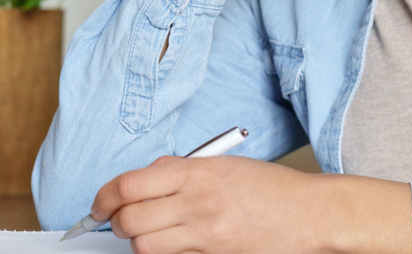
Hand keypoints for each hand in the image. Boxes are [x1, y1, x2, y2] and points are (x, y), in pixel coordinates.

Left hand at [90, 156, 411, 253]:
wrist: (311, 217)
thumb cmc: (273, 189)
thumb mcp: (224, 165)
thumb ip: (181, 170)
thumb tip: (145, 177)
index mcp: (199, 172)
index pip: (130, 184)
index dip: (105, 196)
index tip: (100, 203)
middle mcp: (198, 203)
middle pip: (129, 219)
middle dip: (116, 221)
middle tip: (118, 219)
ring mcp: (205, 234)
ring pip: (143, 245)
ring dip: (137, 241)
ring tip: (147, 233)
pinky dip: (162, 252)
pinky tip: (171, 244)